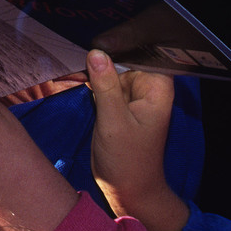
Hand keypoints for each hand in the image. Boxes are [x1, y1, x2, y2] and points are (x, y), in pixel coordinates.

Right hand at [87, 50, 187, 230]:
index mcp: (157, 87)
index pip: (138, 52)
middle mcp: (149, 88)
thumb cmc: (127, 160)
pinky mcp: (120, 105)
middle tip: (76, 52)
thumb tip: (96, 52)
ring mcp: (135, 96)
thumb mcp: (113, 121)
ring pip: (111, 72)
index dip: (116, 44)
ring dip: (94, 70)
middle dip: (101, 58)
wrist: (128, 191)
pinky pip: (106, 86)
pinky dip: (93, 84)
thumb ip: (105, 86)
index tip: (93, 39)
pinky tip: (78, 77)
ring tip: (74, 63)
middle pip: (122, 60)